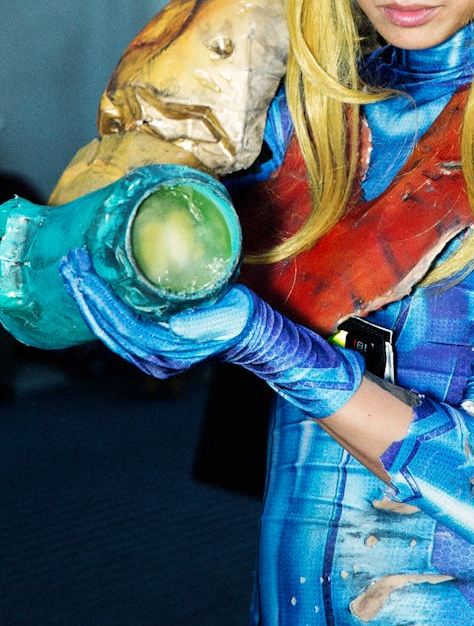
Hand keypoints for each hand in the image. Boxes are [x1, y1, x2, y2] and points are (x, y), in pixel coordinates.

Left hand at [60, 247, 251, 377]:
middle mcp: (155, 360)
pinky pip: (115, 329)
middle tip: (70, 265)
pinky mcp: (148, 346)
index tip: (86, 275)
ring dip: (88, 301)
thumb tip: (176, 325)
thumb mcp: (230, 316)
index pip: (125, 327)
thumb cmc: (240, 320)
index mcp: (171, 353)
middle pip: (109, 330)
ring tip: (73, 272)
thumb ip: (204, 323)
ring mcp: (150, 356)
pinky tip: (90, 289)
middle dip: (86, 297)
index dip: (103, 302)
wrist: (250, 336)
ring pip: (108, 330)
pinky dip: (99, 308)